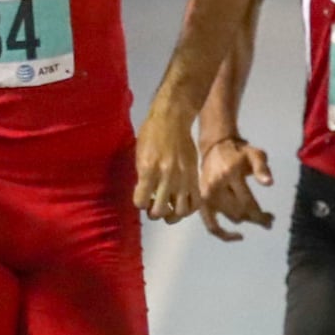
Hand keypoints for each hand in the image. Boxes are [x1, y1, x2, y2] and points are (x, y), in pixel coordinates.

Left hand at [134, 109, 200, 223]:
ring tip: (169, 210)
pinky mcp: (194, 176)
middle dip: (154, 213)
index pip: (140, 202)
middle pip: (159, 211)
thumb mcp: (139, 154)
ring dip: (172, 215)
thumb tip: (146, 195)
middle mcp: (166, 176)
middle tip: (153, 207)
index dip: (140, 203)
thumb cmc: (151, 134)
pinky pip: (195, 201)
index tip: (141, 199)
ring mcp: (183, 177)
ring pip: (180, 211)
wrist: (173, 119)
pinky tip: (182, 204)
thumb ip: (143, 177)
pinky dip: (188, 208)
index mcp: (148, 169)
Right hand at [198, 137, 275, 241]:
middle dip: (256, 218)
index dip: (260, 215)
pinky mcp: (201, 202)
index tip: (271, 220)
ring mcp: (207, 196)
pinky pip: (211, 225)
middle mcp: (216, 187)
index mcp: (230, 174)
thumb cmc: (239, 153)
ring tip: (257, 217)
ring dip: (245, 221)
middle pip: (240, 212)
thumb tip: (269, 183)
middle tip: (268, 218)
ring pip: (230, 218)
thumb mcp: (255, 154)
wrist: (215, 149)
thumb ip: (262, 168)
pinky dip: (224, 234)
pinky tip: (239, 236)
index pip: (247, 202)